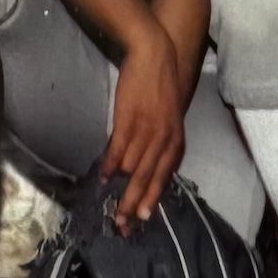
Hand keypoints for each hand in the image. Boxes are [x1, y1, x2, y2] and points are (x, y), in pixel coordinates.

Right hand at [103, 30, 184, 230]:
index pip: (164, 176)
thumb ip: (158, 141)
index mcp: (175, 137)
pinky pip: (119, 149)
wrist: (155, 53)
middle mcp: (164, 137)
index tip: (142, 219)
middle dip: (135, 204)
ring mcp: (147, 129)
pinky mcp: (130, 119)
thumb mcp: (166, 116)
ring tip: (110, 208)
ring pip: (134, 169)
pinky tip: (103, 177)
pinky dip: (110, 165)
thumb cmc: (160, 85)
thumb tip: (141, 164)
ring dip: (121, 190)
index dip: (152, 198)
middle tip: (123, 225)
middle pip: (148, 179)